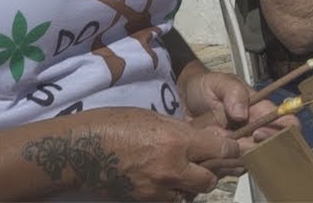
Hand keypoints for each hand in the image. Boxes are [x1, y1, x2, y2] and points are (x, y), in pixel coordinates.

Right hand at [47, 108, 239, 200]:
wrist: (80, 149)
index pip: (222, 150)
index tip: (231, 149)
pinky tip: (163, 183)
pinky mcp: (143, 200)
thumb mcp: (156, 119)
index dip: (230, 150)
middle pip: (210, 180)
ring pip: (190, 195)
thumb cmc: (116, 124)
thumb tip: (203, 140)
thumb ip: (182, 132)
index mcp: (178, 141)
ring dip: (190, 187)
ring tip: (180, 174)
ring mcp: (156, 188)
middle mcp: (171, 167)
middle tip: (204, 165)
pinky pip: (169, 201)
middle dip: (211, 173)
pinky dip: (171, 194)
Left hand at [181, 68, 293, 164]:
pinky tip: (207, 149)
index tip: (258, 133)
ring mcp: (241, 146)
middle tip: (228, 138)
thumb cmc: (206, 87)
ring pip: (249, 161)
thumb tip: (242, 113)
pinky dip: (218, 163)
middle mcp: (256, 131)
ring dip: (230, 155)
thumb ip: (233, 93)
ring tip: (213, 137)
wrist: (183, 99)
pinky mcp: (226, 158)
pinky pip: (230, 168)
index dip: (280, 133)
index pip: (287, 124)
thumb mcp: (220, 82)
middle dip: (247, 148)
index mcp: (262, 111)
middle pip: (268, 149)